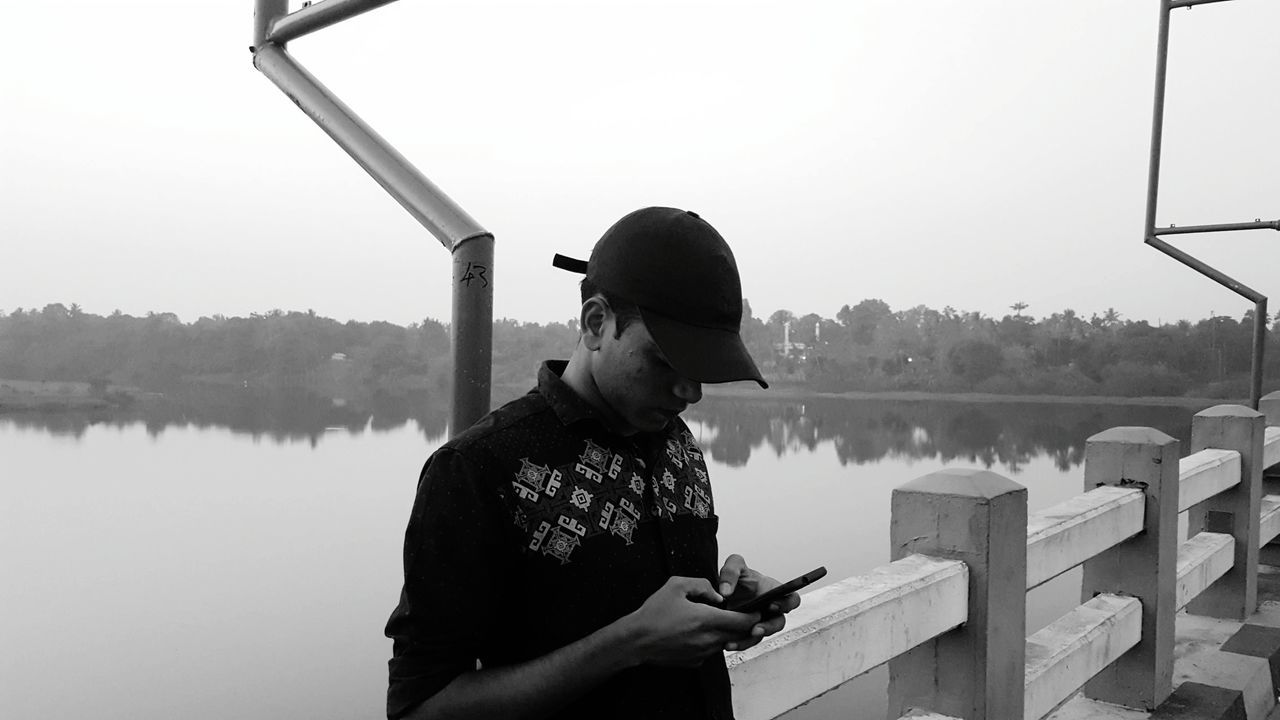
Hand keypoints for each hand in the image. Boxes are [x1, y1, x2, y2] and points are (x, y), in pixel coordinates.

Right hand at [622, 576, 759, 667]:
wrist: (636, 640)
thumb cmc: (654, 613)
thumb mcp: (676, 586)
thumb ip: (702, 585)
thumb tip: (718, 596)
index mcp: (707, 620)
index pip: (743, 621)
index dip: (754, 616)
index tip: (758, 610)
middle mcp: (709, 640)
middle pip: (738, 634)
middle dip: (744, 625)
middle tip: (742, 614)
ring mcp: (703, 653)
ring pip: (724, 642)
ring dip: (725, 632)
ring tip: (711, 621)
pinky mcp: (696, 662)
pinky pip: (710, 650)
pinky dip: (710, 641)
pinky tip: (695, 633)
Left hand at [717, 554, 802, 651]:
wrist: (723, 591)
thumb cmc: (738, 577)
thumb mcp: (734, 565)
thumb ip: (731, 572)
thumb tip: (725, 591)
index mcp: (775, 592)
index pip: (792, 599)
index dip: (787, 604)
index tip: (772, 605)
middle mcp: (771, 610)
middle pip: (779, 622)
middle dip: (769, 627)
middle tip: (756, 629)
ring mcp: (761, 622)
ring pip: (763, 635)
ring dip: (752, 639)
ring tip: (737, 640)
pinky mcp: (749, 632)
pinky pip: (748, 641)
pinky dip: (739, 643)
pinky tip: (728, 644)